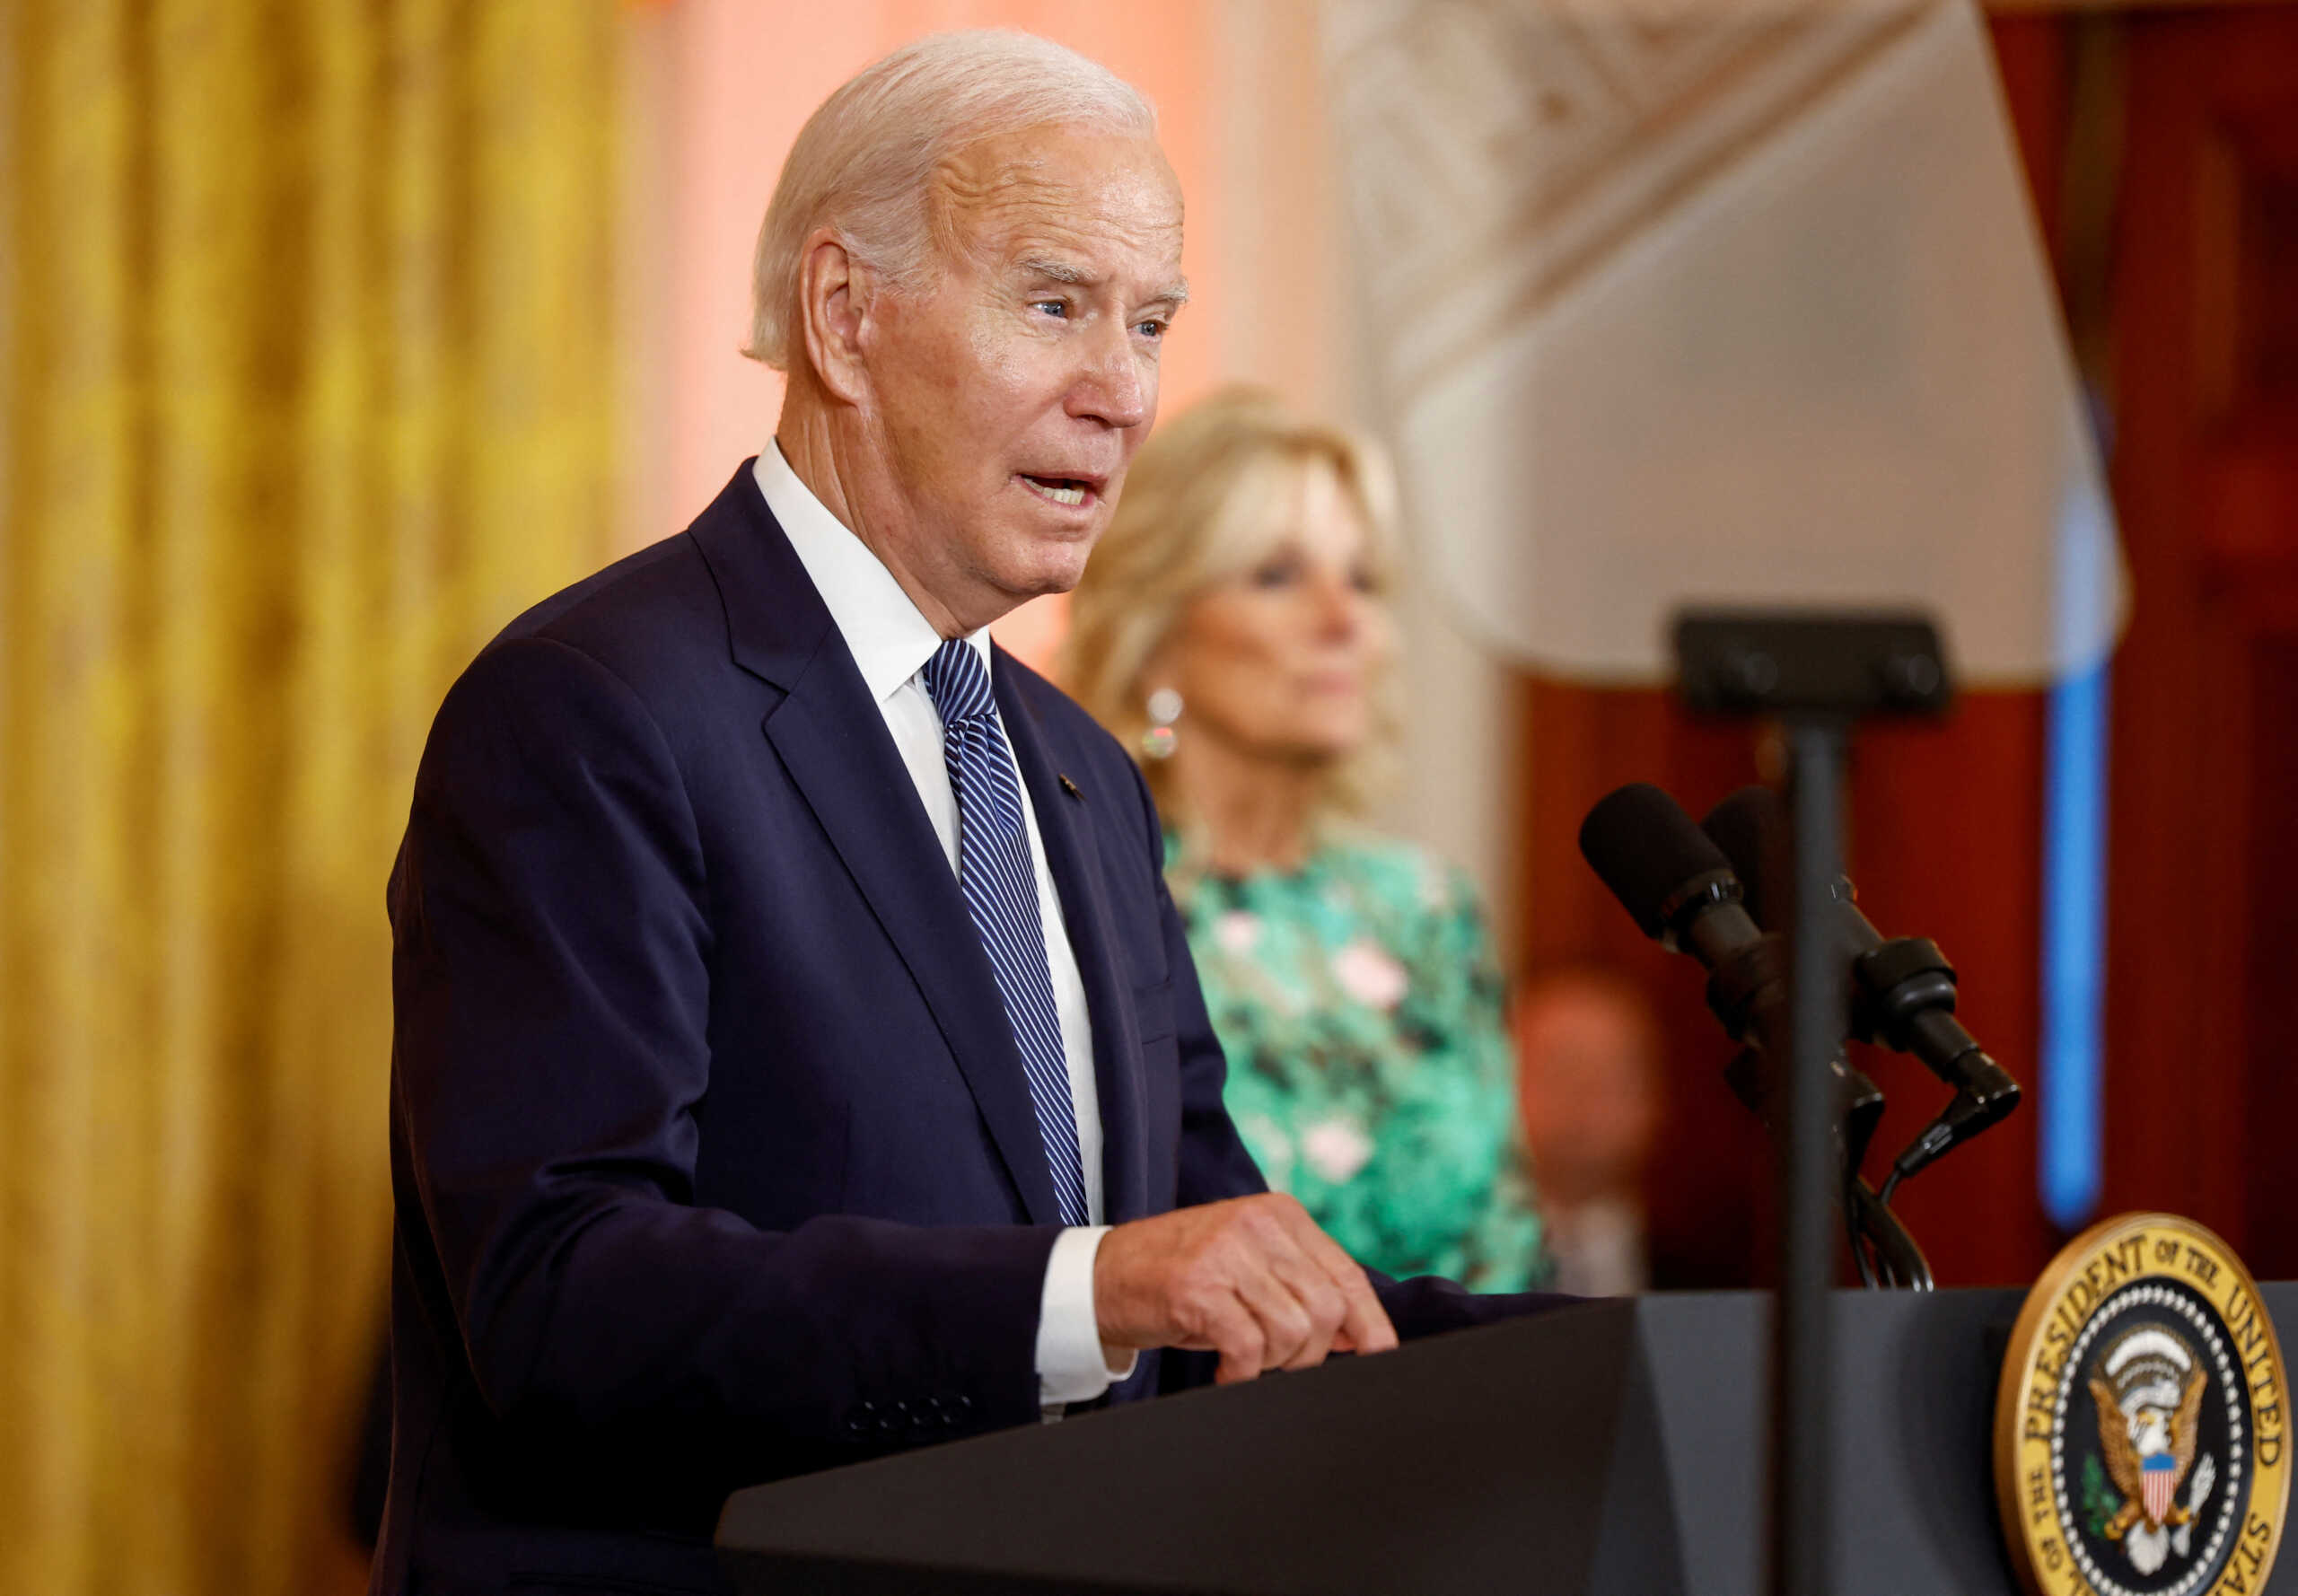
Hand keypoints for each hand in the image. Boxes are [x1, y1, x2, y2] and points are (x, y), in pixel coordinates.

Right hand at [1092, 1193, 1398, 1384]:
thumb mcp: (1248, 1266)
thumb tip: (1361, 1334)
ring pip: (1294, 1331)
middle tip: (1277, 1362)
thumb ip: (1301, 1286)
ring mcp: (1227, 1252)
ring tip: (1245, 1360)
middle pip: (1327, 1309)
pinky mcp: (1198, 1287)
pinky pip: (1250, 1348)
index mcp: (1279, 1214)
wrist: (1101, 1276)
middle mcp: (1257, 1225)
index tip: (1380, 1355)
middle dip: (1310, 1353)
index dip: (1370, 1323)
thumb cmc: (1181, 1277)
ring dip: (1274, 1363)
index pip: (1346, 1274)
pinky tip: (1226, 1372)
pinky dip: (1244, 1374)